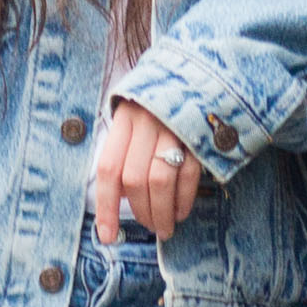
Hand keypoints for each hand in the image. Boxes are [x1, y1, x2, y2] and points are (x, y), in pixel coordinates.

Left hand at [92, 102, 202, 245]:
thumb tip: (119, 199)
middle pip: (134, 179)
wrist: (200, 71)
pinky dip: (184, 200)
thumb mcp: (134, 117)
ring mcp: (174, 128)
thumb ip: (124, 150)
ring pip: (160, 181)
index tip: (106, 235)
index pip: (108, 169)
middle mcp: (146, 122)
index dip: (106, 207)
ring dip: (161, 212)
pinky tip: (181, 211)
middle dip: (141, 212)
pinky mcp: (199, 134)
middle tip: (148, 227)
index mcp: (124, 119)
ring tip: (165, 227)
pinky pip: (188, 175)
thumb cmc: (160, 104)